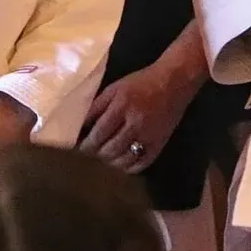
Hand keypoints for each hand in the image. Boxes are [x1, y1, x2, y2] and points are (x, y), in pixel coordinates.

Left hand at [79, 60, 195, 173]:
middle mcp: (135, 123)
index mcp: (121, 106)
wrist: (173, 82)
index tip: (77, 148)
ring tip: (103, 158)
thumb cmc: (140, 83)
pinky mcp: (159, 144)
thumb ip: (96, 107)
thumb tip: (79, 127)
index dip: (85, 145)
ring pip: (123, 160)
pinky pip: (140, 164)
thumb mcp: (114, 88)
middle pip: (109, 149)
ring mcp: (149, 136)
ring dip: (109, 162)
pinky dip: (127, 167)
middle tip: (88, 155)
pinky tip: (121, 162)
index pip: (98, 134)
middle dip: (95, 155)